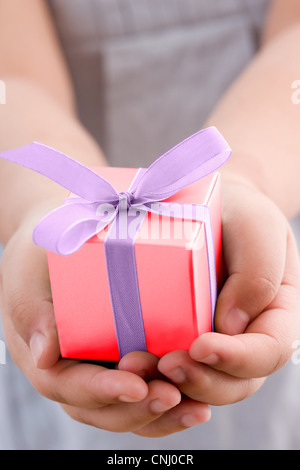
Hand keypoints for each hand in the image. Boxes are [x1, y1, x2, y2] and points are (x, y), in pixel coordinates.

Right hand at [0, 211, 209, 436]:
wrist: (59, 244)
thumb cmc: (39, 259)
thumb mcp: (27, 276)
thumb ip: (33, 312)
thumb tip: (44, 356)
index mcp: (47, 359)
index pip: (70, 387)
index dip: (102, 392)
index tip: (136, 385)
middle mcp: (76, 373)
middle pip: (104, 410)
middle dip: (140, 408)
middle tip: (174, 395)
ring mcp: (103, 370)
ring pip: (128, 409)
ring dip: (162, 414)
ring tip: (197, 408)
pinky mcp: (126, 360)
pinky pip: (147, 391)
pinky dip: (173, 400)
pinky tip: (200, 398)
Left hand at [155, 176, 299, 405]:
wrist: (210, 212)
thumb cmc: (238, 215)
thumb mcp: (257, 226)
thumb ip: (257, 271)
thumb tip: (230, 327)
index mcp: (274, 316)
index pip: (268, 352)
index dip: (238, 359)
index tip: (202, 346)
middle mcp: (243, 339)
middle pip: (232, 383)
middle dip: (200, 380)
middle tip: (165, 364)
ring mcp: (209, 343)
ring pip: (198, 384)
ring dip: (169, 386)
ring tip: (137, 369)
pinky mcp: (177, 339)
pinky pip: (167, 369)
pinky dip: (149, 376)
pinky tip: (127, 367)